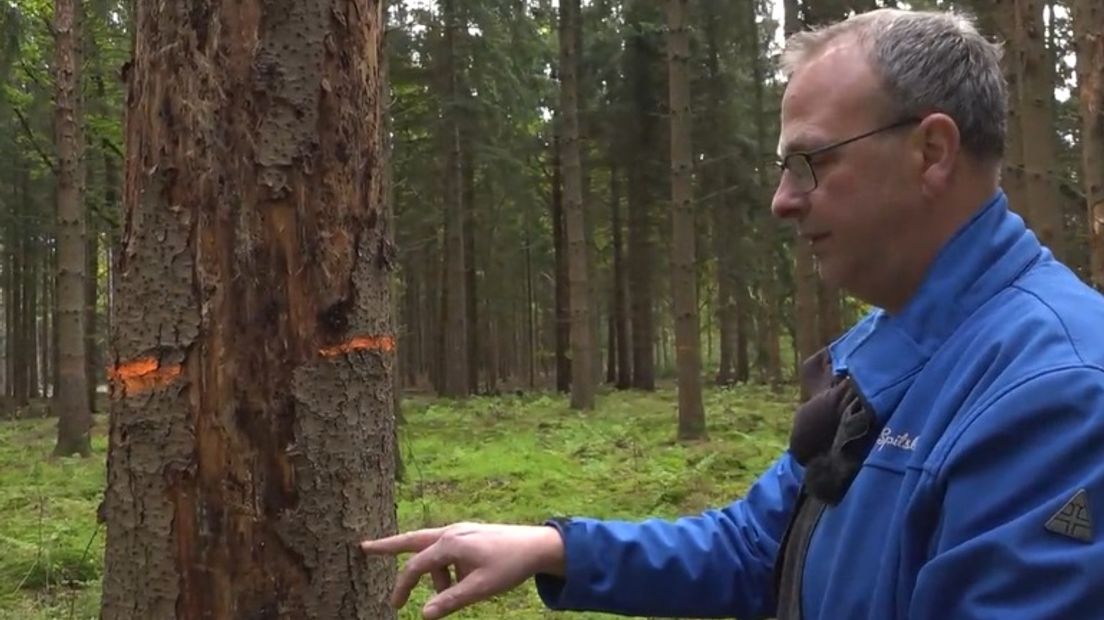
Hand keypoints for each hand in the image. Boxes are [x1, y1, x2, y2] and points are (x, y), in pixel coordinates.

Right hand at [360, 522, 565, 618]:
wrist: (537, 545)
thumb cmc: (509, 566)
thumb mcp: (479, 588)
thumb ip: (449, 601)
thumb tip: (423, 615)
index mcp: (450, 543)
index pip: (415, 567)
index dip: (402, 588)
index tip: (393, 607)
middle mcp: (450, 532)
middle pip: (412, 540)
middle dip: (388, 546)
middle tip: (364, 547)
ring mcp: (460, 531)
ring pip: (433, 552)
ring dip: (435, 574)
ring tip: (456, 593)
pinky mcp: (469, 535)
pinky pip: (447, 551)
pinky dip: (446, 568)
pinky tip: (463, 582)